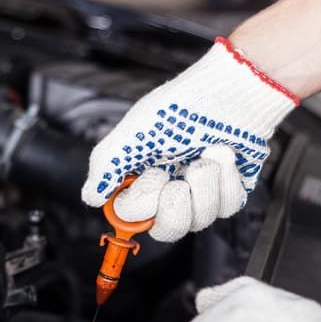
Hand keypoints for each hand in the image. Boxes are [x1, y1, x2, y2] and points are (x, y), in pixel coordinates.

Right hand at [80, 38, 297, 242]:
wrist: (229, 90)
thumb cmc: (180, 105)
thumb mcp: (133, 132)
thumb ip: (106, 165)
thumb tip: (90, 197)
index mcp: (143, 178)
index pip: (133, 218)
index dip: (141, 205)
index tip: (152, 175)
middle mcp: (171, 189)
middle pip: (168, 230)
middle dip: (174, 204)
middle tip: (176, 176)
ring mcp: (201, 192)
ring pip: (200, 220)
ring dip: (202, 183)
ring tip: (204, 153)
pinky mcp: (230, 189)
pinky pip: (227, 205)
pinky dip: (225, 177)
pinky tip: (223, 153)